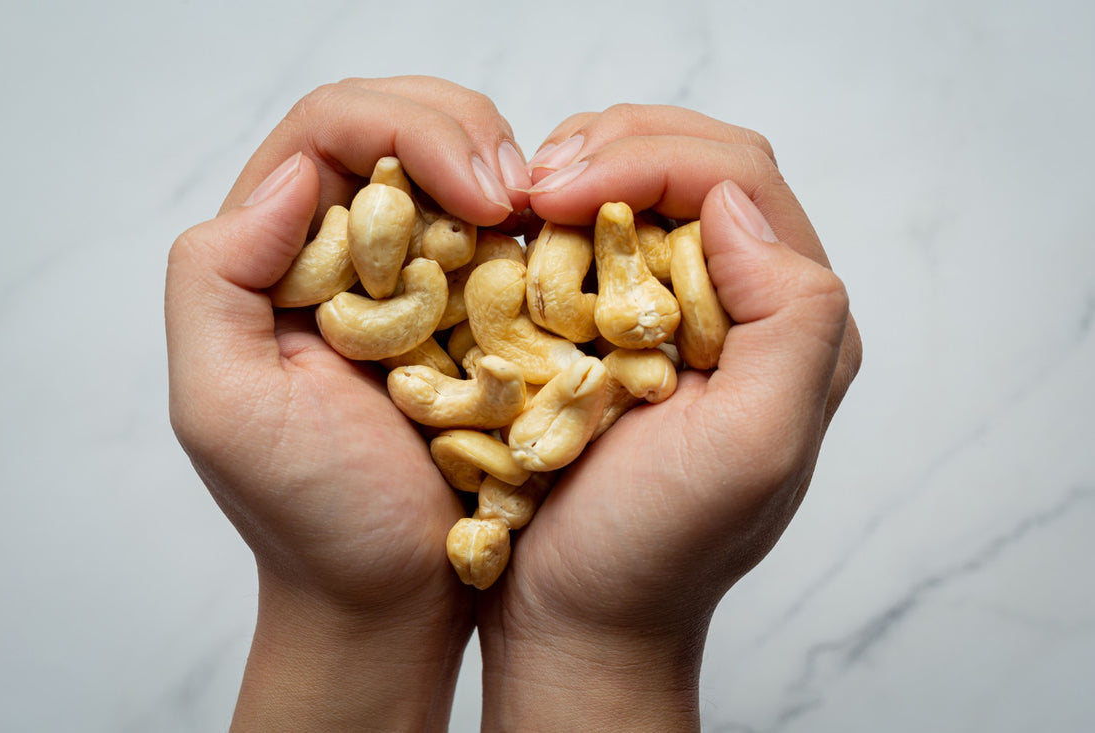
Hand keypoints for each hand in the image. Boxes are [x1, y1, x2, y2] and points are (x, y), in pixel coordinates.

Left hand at [164, 77, 530, 731]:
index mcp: (274, 257)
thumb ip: (219, 277)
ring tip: (538, 211)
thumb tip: (299, 177)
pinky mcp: (475, 308)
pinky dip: (535, 219)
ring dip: (503, 167)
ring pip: (457, 162)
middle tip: (514, 198)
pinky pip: (505, 230)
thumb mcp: (225, 406)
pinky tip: (555, 240)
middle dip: (462, 133)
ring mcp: (413, 275)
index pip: (330, 129)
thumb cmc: (312, 518)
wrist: (390, 595)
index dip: (405, 128)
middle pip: (396, 123)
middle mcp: (340, 250)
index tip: (477, 197)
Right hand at [476, 105, 861, 730]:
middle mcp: (750, 306)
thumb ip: (789, 321)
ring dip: (581, 171)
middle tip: (531, 183)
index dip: (646, 160)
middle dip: (612, 149)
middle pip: (697, 165)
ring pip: (645, 188)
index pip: (737, 181)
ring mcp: (682, 312)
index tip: (552, 193)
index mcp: (794, 325)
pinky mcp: (621, 329)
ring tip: (521, 198)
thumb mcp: (752, 450)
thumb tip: (731, 206)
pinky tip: (517, 228)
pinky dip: (556, 215)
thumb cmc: (653, 551)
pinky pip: (598, 234)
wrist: (578, 615)